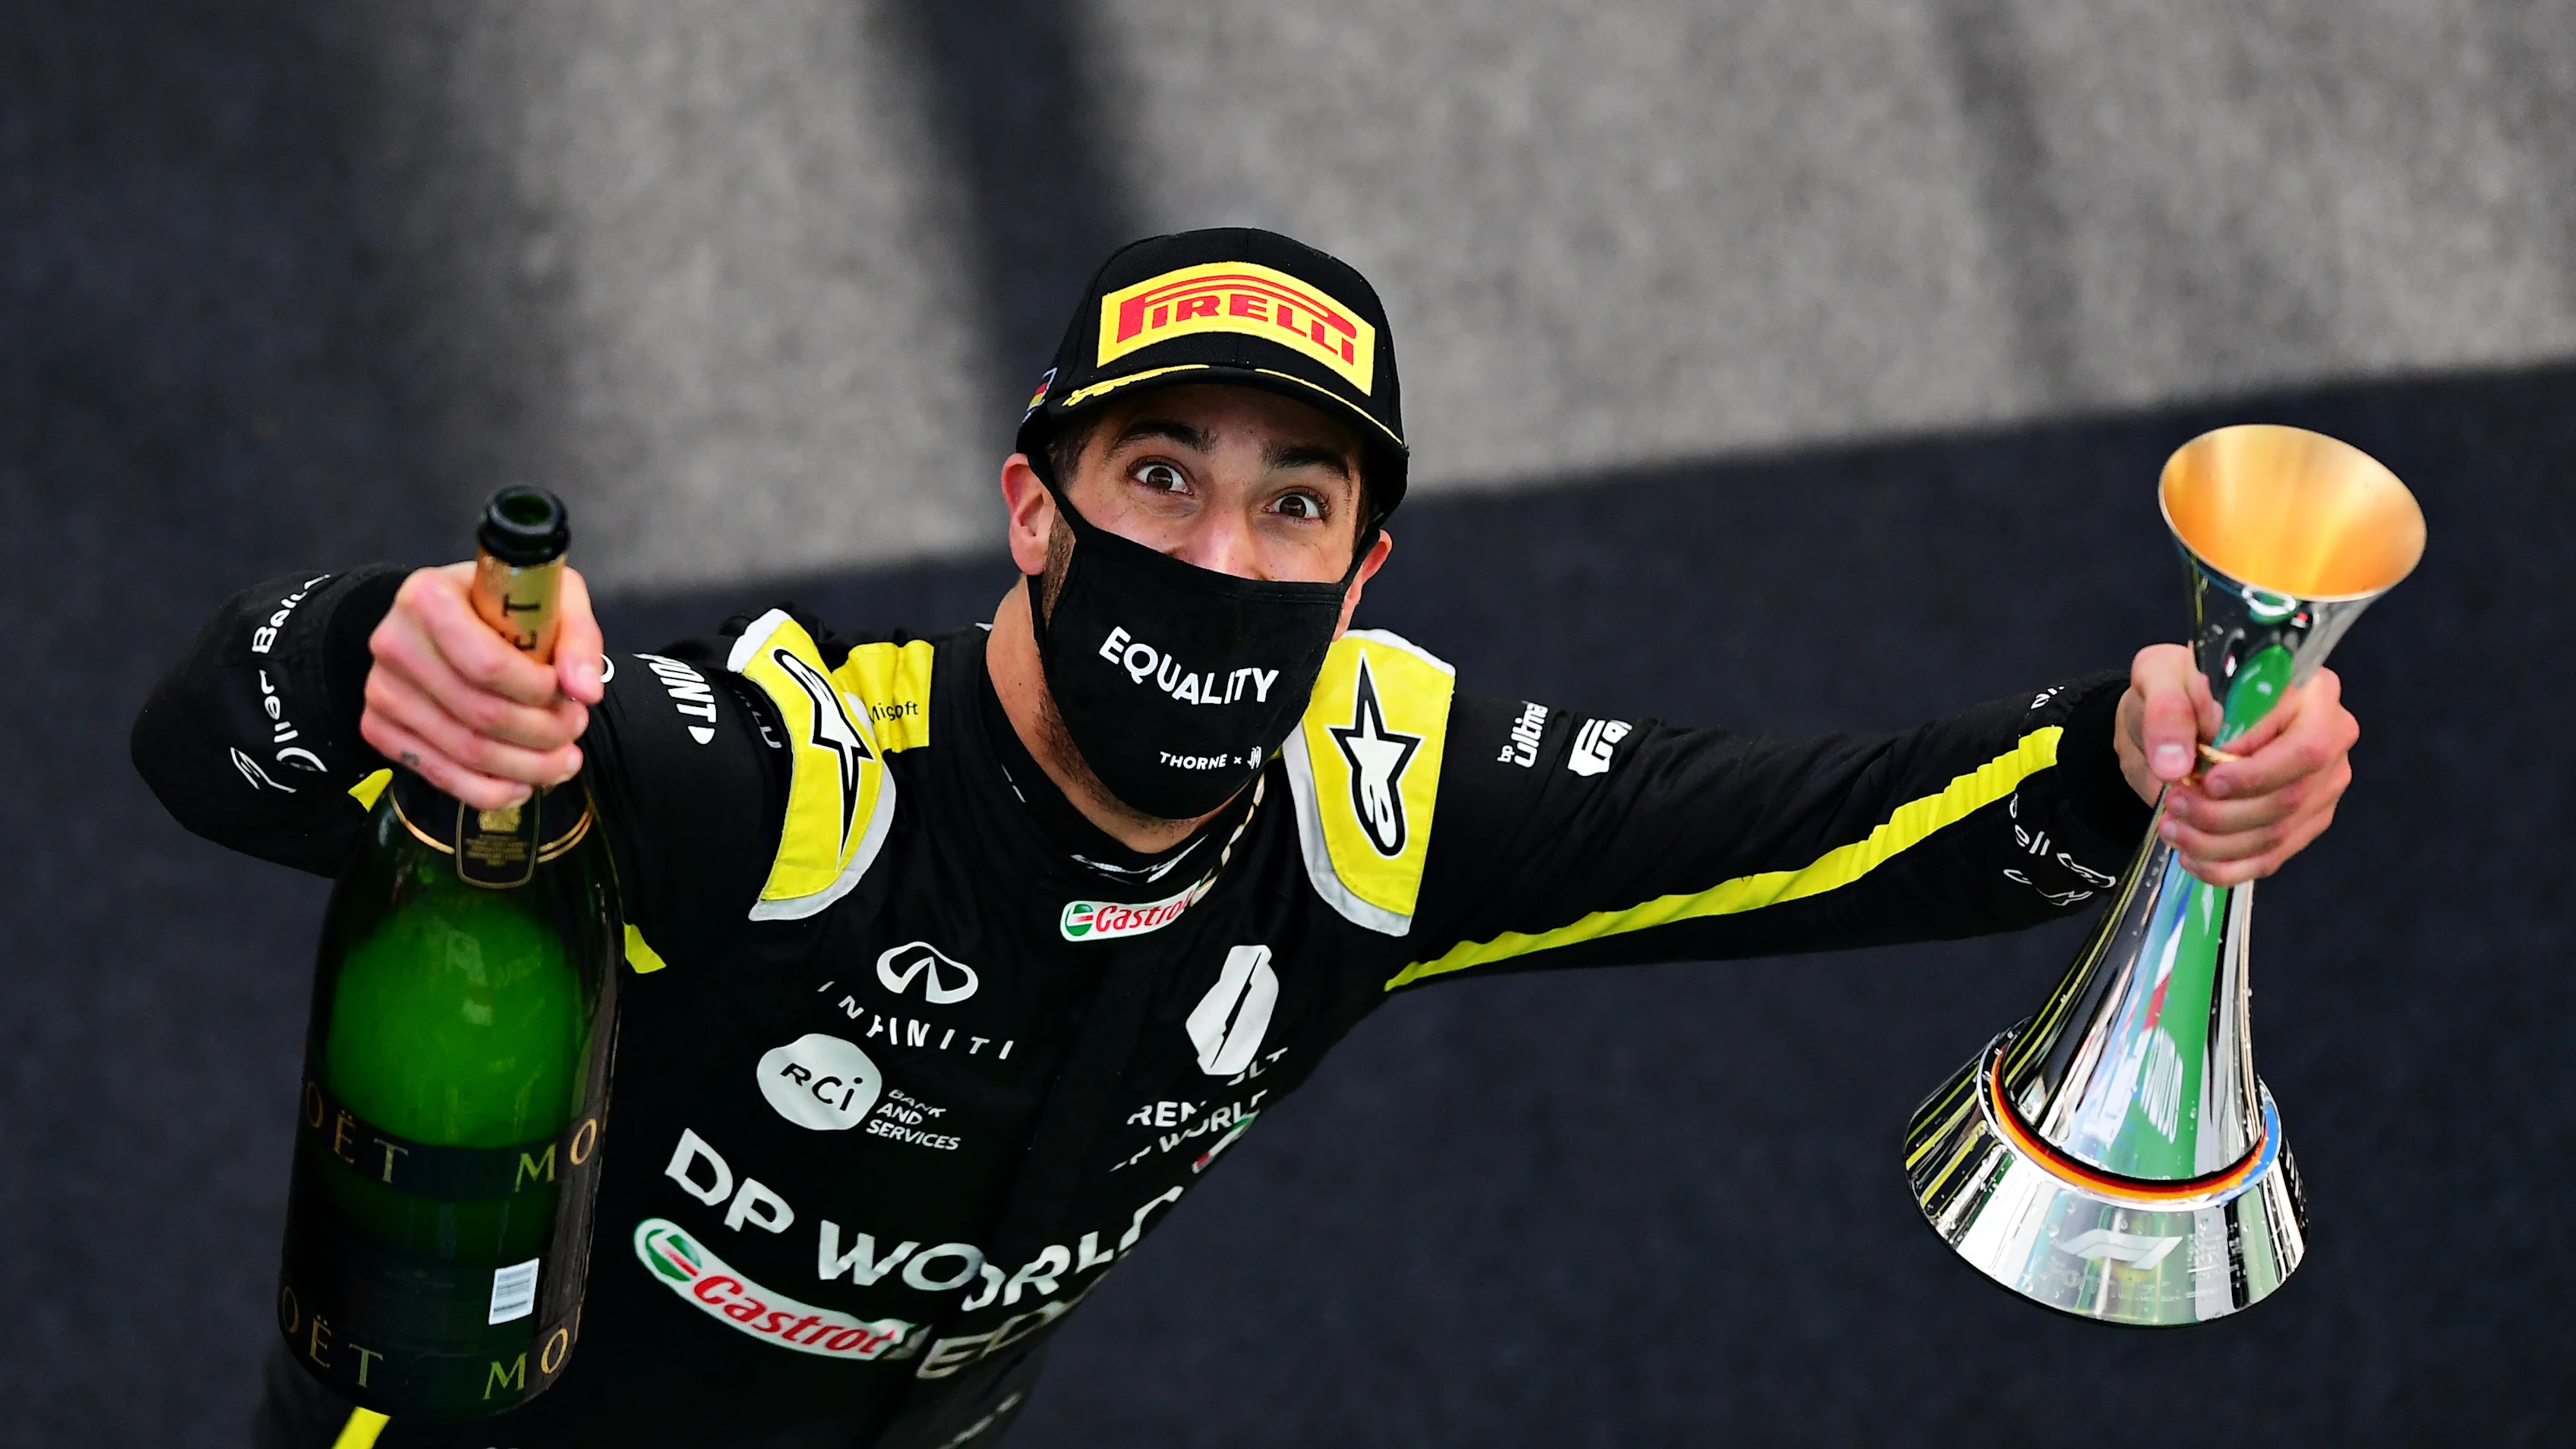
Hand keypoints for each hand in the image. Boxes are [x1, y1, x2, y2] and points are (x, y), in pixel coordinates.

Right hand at [360, 562, 605, 809]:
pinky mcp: (379, 727)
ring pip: (465, 752)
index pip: (489, 666)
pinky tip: (523, 784)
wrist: (443, 617)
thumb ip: (577, 638)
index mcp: (429, 598)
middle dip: (544, 733)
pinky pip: (439, 775)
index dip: (538, 692)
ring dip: (528, 767)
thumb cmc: (502, 604)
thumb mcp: (551, 597)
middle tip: (575, 728)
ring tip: (563, 760)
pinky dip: (490, 791)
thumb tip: (586, 691)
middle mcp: (394, 643)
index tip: (568, 694)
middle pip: (481, 715)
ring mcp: (382, 689)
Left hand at [2114, 644, 2358, 886]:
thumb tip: (2175, 767)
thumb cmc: (2179, 686)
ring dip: (2216, 842)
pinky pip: (2272, 857)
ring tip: (2172, 828)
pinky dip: (2226, 866)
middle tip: (2175, 803)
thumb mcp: (2160, 678)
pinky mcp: (2304, 819)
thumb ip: (2168, 712)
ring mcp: (2322, 784)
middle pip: (2291, 796)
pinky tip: (2192, 857)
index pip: (2303, 746)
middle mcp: (2331, 738)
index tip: (2204, 779)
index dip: (2253, 773)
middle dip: (2224, 812)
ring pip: (2278, 833)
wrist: (2176, 717)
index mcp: (2311, 692)